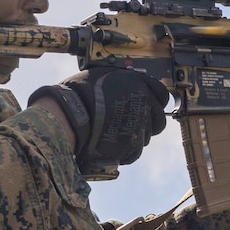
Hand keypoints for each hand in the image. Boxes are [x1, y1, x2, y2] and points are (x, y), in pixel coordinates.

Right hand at [28, 67, 168, 166]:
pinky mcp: (131, 145)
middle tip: (131, 125)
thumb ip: (120, 84)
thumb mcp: (102, 76)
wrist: (67, 114)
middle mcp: (144, 103)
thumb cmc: (76, 92)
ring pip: (146, 137)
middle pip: (158, 119)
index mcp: (138, 84)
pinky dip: (125, 152)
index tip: (149, 107)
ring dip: (134, 137)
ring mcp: (139, 125)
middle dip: (148, 123)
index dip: (156, 102)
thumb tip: (122, 88)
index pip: (162, 94)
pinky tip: (111, 147)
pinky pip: (134, 152)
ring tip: (115, 135)